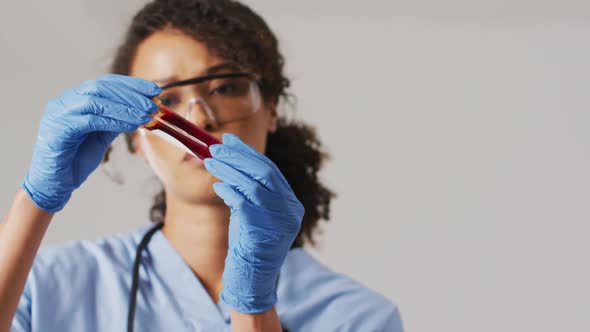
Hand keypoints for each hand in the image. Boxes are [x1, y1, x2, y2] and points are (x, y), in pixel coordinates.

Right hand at [22, 74, 160, 211]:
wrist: (53, 183)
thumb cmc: (75, 159)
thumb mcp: (101, 135)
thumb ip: (116, 120)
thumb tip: (141, 110)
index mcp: (75, 98)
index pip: (106, 83)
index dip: (132, 85)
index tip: (155, 90)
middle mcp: (66, 101)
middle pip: (102, 88)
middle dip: (132, 95)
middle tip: (153, 105)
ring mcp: (59, 113)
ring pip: (97, 101)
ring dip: (126, 109)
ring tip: (146, 116)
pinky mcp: (59, 129)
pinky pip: (90, 120)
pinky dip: (113, 121)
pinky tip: (131, 126)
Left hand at [204, 133, 303, 313]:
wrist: (253, 280)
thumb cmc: (250, 246)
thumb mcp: (253, 213)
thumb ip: (249, 190)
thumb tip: (230, 158)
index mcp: (291, 204)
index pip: (271, 170)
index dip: (248, 153)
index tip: (229, 140)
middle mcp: (290, 211)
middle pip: (265, 173)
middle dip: (238, 157)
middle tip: (215, 147)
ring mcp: (279, 222)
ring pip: (254, 185)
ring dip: (229, 170)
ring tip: (210, 161)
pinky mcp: (263, 233)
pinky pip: (245, 204)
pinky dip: (230, 191)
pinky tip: (218, 186)